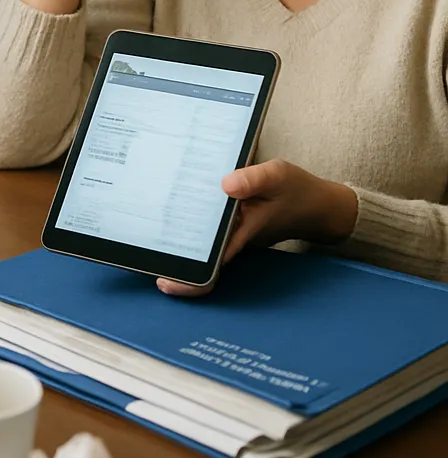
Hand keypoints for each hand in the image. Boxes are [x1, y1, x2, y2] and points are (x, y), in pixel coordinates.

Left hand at [157, 160, 358, 297]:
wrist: (318, 204)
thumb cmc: (297, 190)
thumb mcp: (278, 175)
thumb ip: (254, 178)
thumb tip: (226, 184)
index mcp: (240, 234)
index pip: (212, 268)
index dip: (189, 282)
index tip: (163, 280)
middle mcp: (232, 238)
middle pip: (197, 258)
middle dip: (170, 258)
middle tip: (139, 250)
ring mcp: (231, 232)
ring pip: (199, 243)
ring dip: (177, 238)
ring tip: (145, 225)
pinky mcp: (232, 222)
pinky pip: (207, 227)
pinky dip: (191, 219)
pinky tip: (172, 202)